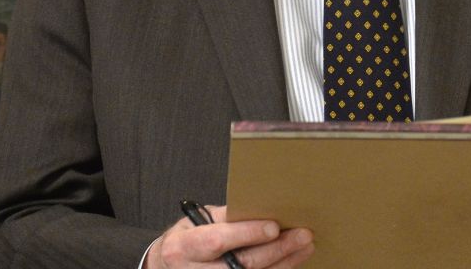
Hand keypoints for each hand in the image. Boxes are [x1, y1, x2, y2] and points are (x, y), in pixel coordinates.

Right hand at [144, 205, 312, 268]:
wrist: (166, 267)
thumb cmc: (187, 239)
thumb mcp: (197, 222)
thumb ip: (226, 218)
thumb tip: (264, 207)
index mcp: (183, 247)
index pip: (218, 241)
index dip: (247, 234)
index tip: (274, 226)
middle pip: (241, 265)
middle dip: (276, 250)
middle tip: (303, 235)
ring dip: (283, 264)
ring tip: (304, 247)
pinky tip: (290, 263)